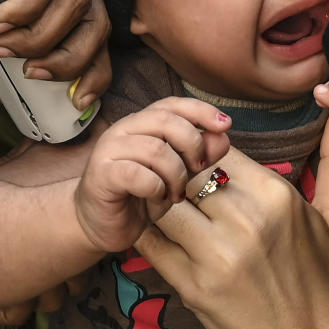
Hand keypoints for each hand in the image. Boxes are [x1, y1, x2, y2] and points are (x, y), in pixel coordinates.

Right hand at [0, 0, 111, 109]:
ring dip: (38, 36)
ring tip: (3, 44)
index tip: (79, 100)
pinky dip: (26, 7)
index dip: (97, 69)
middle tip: (29, 71)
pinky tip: (2, 18)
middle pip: (97, 21)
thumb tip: (22, 71)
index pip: (101, 27)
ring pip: (75, 1)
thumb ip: (20, 22)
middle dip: (67, 59)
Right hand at [76, 97, 231, 252]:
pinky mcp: (101, 174)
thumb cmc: (140, 196)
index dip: (200, 110)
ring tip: (175, 194)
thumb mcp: (178, 175)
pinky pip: (138, 174)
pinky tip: (156, 198)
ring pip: (155, 149)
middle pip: (167, 121)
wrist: (101, 224)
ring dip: (175, 175)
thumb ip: (199, 155)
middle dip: (192, 146)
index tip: (226, 124)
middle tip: (196, 170)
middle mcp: (124, 129)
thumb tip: (224, 136)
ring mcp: (109, 149)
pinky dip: (156, 189)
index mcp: (142, 123)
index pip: (173, 104)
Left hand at [135, 141, 328, 328]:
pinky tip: (158, 232)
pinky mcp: (192, 285)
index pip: (216, 149)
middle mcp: (245, 221)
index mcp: (277, 196)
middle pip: (186, 172)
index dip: (202, 153)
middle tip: (177, 185)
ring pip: (163, 202)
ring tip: (167, 208)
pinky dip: (146, 231)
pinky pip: (151, 241)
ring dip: (158, 201)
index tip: (202, 166)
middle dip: (177, 175)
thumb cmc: (321, 283)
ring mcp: (216, 254)